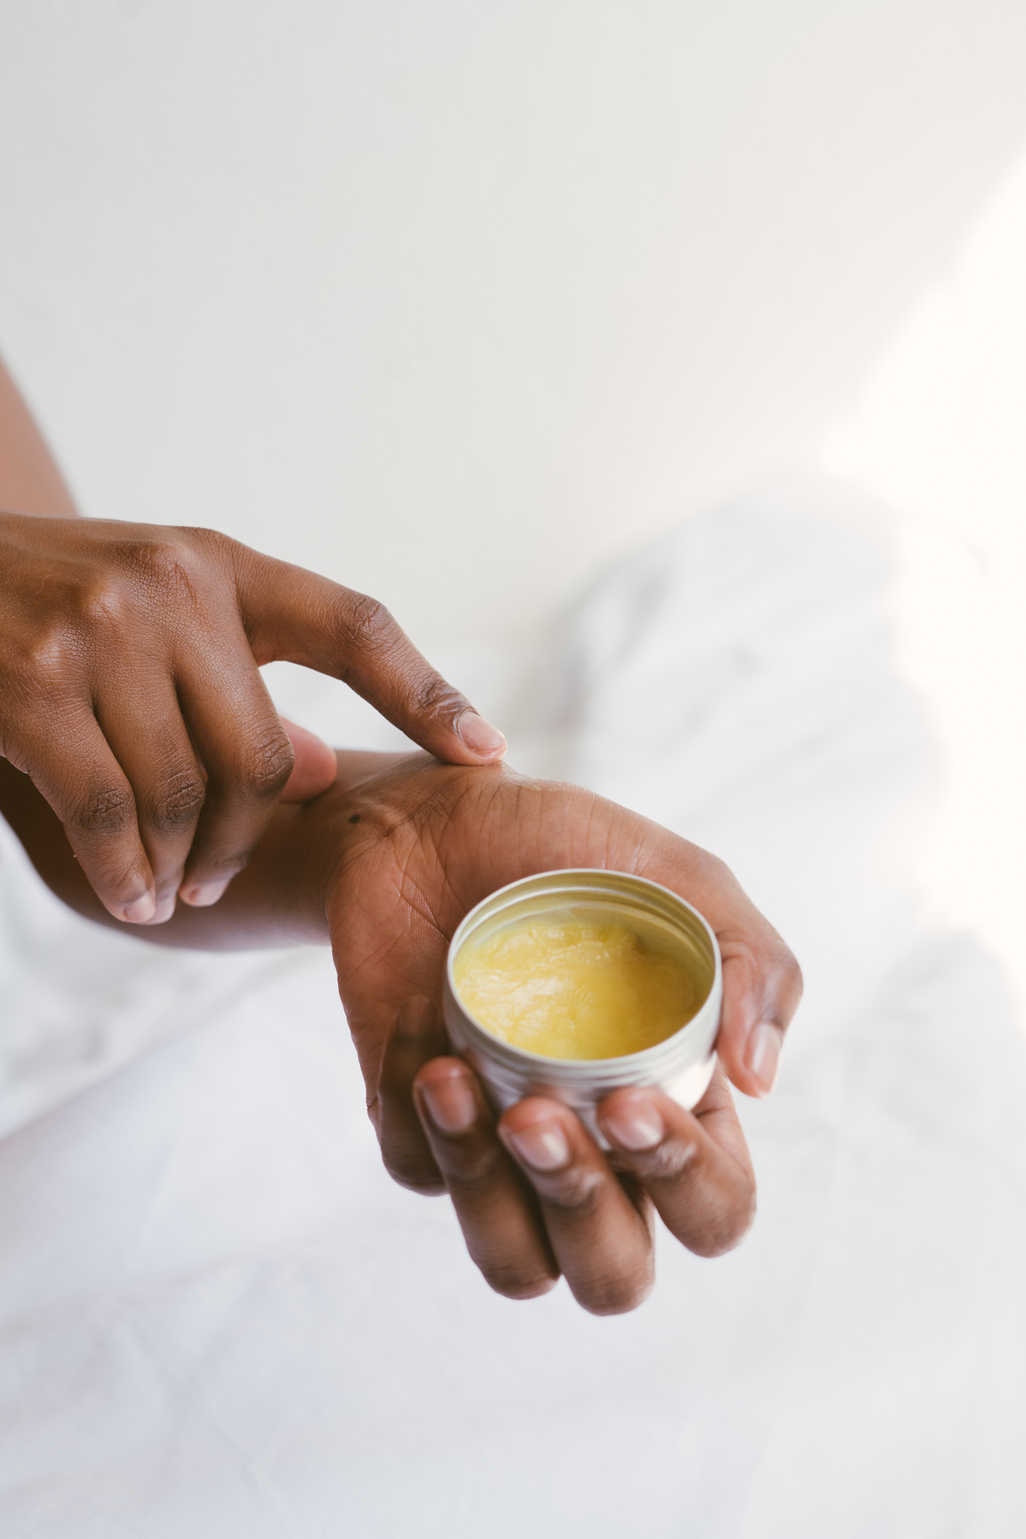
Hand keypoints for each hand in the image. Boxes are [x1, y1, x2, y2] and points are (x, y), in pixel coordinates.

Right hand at [0, 513, 505, 924]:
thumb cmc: (57, 603)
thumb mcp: (159, 614)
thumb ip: (238, 682)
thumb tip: (320, 770)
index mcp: (222, 564)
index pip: (354, 626)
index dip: (427, 693)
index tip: (488, 755)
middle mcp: (172, 584)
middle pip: (263, 755)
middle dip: (244, 838)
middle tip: (212, 879)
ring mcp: (100, 629)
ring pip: (185, 795)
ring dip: (180, 866)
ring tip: (166, 893)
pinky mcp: (33, 685)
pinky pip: (110, 814)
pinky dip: (126, 872)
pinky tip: (132, 894)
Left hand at [327, 755, 801, 1312]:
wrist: (433, 820)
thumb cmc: (569, 851)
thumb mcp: (679, 879)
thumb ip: (754, 963)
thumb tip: (761, 1079)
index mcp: (680, 1103)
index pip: (715, 1207)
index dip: (685, 1182)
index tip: (626, 1102)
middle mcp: (598, 1150)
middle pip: (614, 1276)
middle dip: (580, 1211)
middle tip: (535, 1114)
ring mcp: (506, 1152)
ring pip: (514, 1265)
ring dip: (483, 1191)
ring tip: (454, 1079)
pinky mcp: (423, 1134)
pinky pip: (417, 1177)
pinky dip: (411, 1107)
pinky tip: (419, 1021)